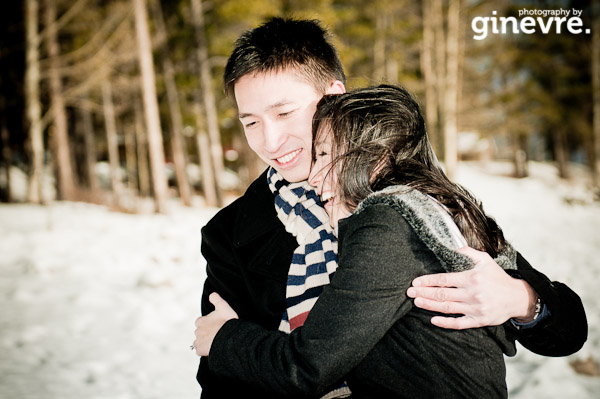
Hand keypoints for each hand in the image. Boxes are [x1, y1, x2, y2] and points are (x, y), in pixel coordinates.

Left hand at [193, 293, 237, 355]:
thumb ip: (216, 299)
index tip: (213, 325)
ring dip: (204, 342)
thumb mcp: (223, 307)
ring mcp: (198, 341)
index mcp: (201, 321)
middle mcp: (197, 331)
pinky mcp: (200, 351)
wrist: (229, 338)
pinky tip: (212, 350)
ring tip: (214, 343)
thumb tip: (212, 294)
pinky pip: (199, 351)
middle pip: (199, 332)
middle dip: (205, 333)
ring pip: (198, 342)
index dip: (206, 323)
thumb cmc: (227, 322)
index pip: (199, 322)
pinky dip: (204, 351)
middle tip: (216, 334)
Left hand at [406, 246, 537, 329]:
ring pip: (447, 307)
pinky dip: (445, 323)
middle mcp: (472, 293)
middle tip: (409, 292)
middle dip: (423, 292)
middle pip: (442, 294)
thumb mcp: (485, 260)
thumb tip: (451, 247)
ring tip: (417, 302)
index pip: (444, 280)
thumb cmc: (497, 277)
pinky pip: (459, 323)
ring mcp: (475, 308)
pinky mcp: (479, 320)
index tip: (415, 282)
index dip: (427, 281)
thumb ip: (467, 253)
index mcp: (471, 278)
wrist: (517, 297)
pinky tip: (433, 320)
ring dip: (430, 305)